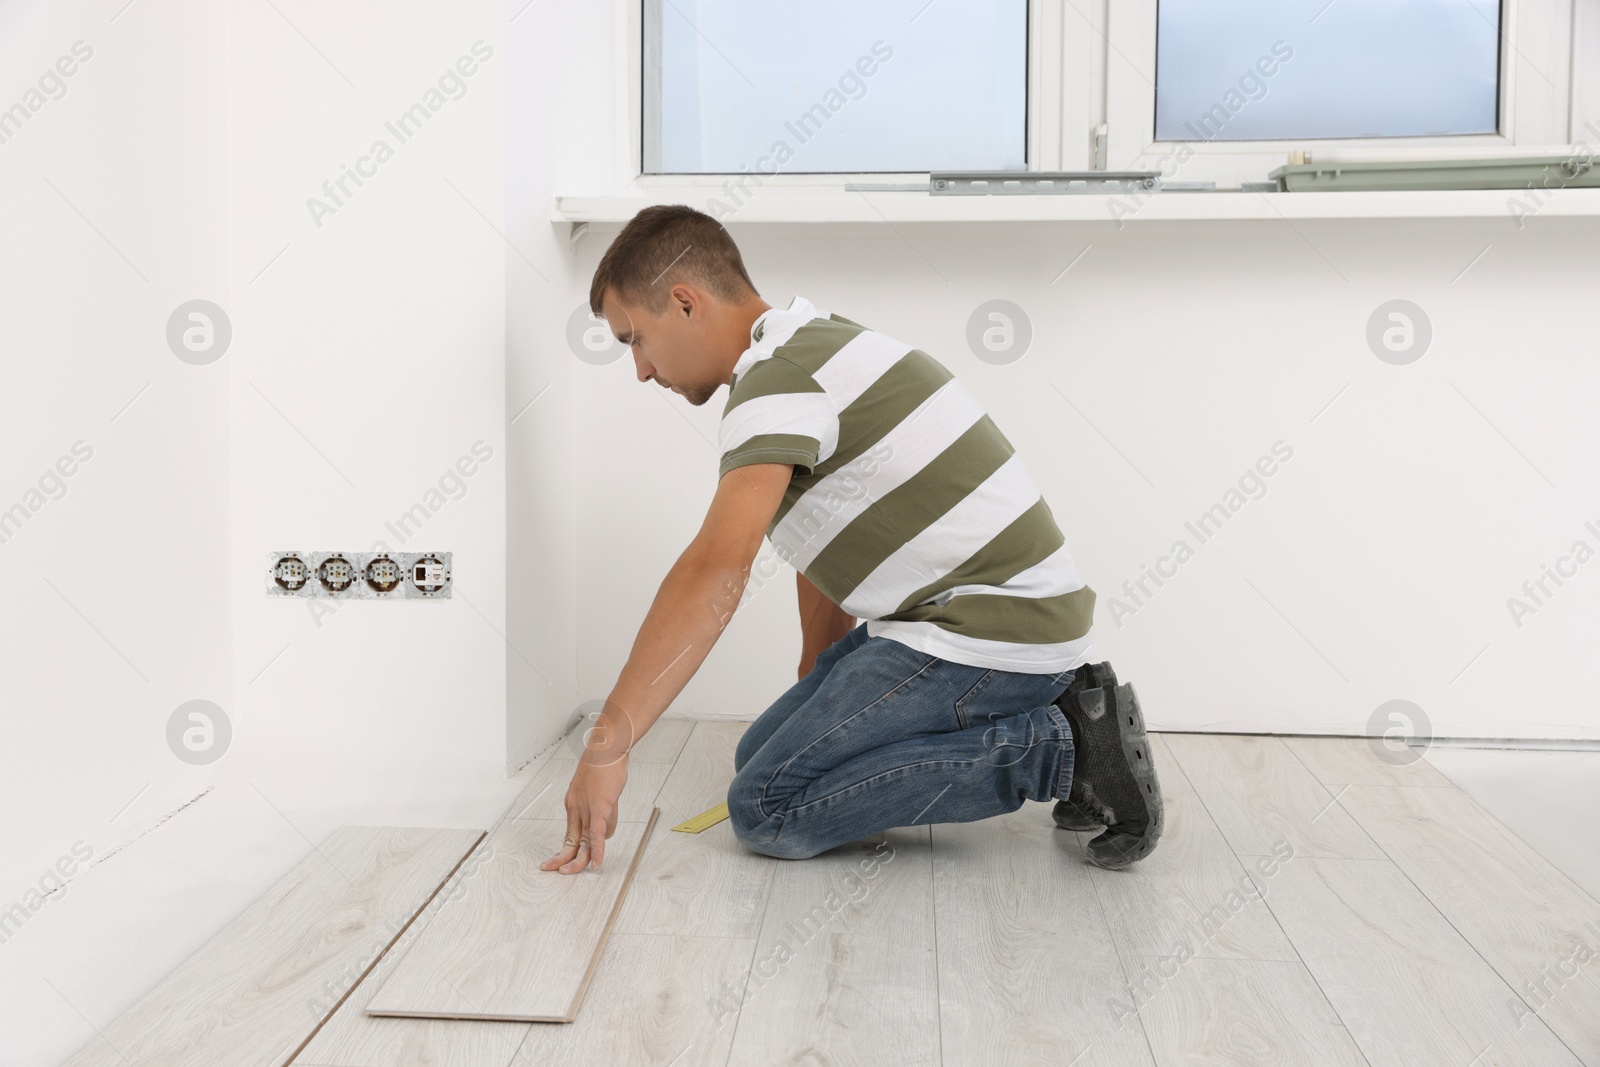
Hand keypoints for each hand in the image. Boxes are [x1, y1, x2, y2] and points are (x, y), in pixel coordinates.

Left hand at [540, 754, 628, 873]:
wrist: (606, 748)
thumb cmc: (604, 765)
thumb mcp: (598, 791)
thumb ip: (600, 811)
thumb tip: (605, 831)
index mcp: (573, 804)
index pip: (569, 834)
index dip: (565, 851)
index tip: (558, 863)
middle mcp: (576, 809)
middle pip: (571, 842)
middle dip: (564, 861)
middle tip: (560, 873)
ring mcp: (586, 809)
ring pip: (586, 842)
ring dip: (586, 860)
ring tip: (595, 867)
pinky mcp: (599, 807)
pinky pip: (596, 835)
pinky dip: (598, 851)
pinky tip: (597, 864)